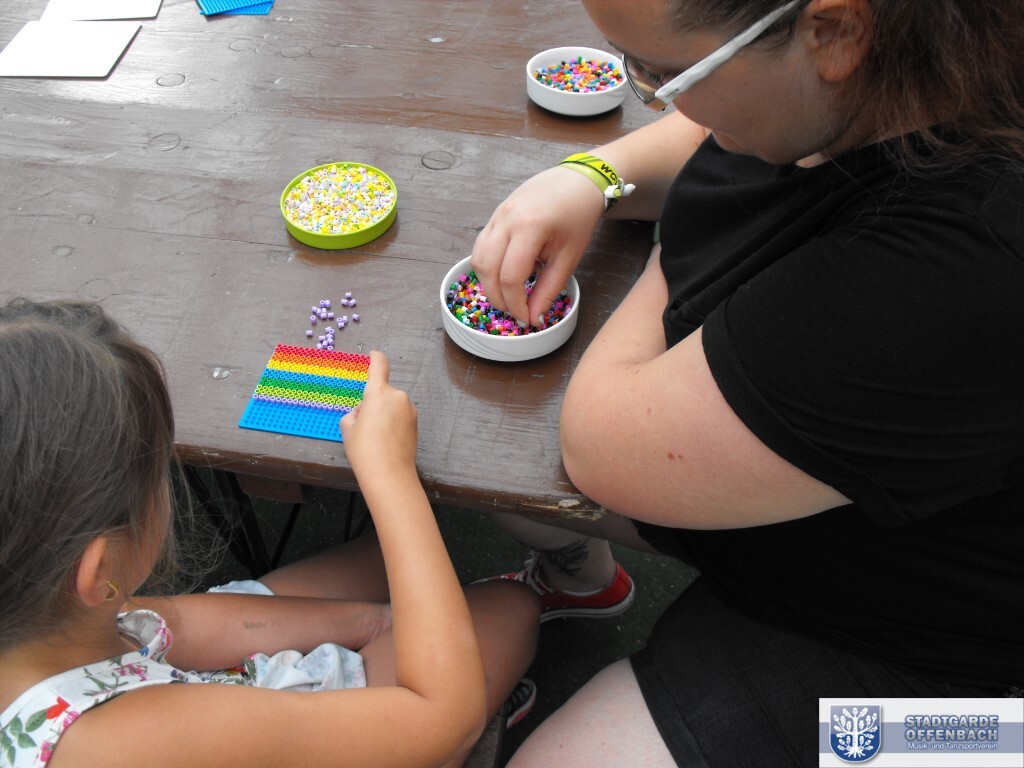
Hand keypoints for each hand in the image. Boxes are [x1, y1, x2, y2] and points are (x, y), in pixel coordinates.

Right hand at [340, 351, 417, 474]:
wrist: (389, 474)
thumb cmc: (365, 451)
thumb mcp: (347, 428)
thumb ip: (354, 413)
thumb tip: (362, 412)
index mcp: (378, 393)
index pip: (379, 366)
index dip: (376, 358)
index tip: (374, 355)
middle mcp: (397, 397)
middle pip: (382, 392)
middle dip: (373, 403)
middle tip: (364, 426)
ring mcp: (409, 409)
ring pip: (392, 405)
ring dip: (384, 414)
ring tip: (376, 438)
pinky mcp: (415, 422)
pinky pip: (400, 416)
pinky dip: (393, 423)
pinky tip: (387, 441)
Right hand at [471, 166, 603, 325]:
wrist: (577, 181)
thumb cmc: (578, 217)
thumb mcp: (569, 257)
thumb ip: (549, 289)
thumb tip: (534, 318)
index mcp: (530, 228)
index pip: (510, 277)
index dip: (516, 304)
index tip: (527, 319)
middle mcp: (506, 219)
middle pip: (487, 269)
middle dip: (498, 298)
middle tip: (515, 312)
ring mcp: (497, 215)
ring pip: (478, 258)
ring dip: (489, 283)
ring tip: (509, 296)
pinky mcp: (494, 215)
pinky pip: (481, 246)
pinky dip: (489, 266)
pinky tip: (506, 274)